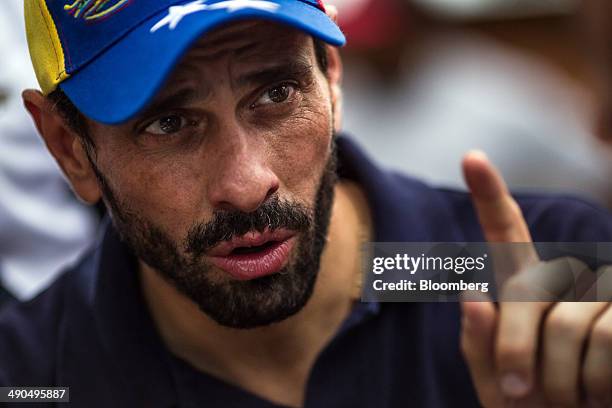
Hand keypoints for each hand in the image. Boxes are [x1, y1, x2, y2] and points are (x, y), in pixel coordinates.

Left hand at [460, 151, 611, 406]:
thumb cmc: (535, 407)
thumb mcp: (496, 382)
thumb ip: (480, 344)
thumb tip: (473, 293)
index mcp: (524, 286)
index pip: (505, 234)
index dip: (489, 194)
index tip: (471, 157)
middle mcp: (567, 278)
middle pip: (525, 291)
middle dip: (512, 348)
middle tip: (519, 392)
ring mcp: (605, 295)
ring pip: (566, 325)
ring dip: (558, 379)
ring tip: (571, 398)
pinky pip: (604, 341)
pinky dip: (595, 382)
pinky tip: (600, 395)